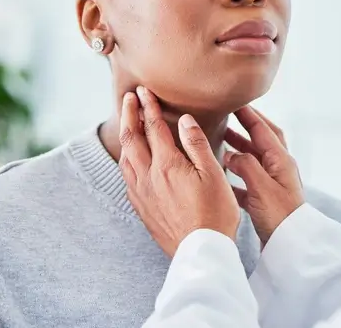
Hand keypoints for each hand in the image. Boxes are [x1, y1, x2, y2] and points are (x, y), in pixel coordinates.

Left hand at [119, 86, 239, 256]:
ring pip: (125, 157)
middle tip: (129, 98)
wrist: (200, 250)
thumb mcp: (213, 174)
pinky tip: (131, 160)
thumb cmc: (214, 213)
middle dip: (130, 114)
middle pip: (132, 138)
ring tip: (127, 124)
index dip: (148, 106)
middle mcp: (149, 176)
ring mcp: (142, 193)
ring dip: (125, 136)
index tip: (144, 91)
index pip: (153, 127)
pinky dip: (126, 159)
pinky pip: (127, 176)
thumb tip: (185, 119)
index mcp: (167, 164)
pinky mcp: (141, 207)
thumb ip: (197, 144)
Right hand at [224, 106, 303, 243]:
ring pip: (254, 160)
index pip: (263, 130)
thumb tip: (231, 153)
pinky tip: (222, 175)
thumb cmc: (279, 215)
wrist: (291, 245)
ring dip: (239, 149)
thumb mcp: (261, 186)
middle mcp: (280, 169)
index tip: (234, 102)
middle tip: (227, 117)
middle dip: (245, 128)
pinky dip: (236, 174)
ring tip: (220, 142)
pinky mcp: (267, 199)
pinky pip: (249, 180)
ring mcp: (274, 184)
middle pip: (262, 141)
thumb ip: (246, 164)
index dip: (248, 115)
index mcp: (281, 161)